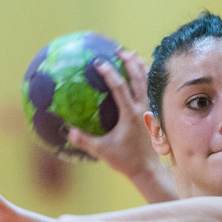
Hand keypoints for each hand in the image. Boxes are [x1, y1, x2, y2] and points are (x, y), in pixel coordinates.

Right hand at [67, 49, 157, 177]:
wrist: (148, 170)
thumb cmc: (125, 160)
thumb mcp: (102, 150)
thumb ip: (84, 140)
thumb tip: (67, 131)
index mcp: (130, 114)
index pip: (119, 87)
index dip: (109, 73)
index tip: (99, 62)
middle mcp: (143, 109)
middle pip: (138, 78)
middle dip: (129, 62)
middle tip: (119, 51)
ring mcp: (151, 111)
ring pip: (148, 83)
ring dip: (141, 67)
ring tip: (133, 55)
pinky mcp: (154, 116)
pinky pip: (152, 92)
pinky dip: (147, 80)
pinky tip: (143, 75)